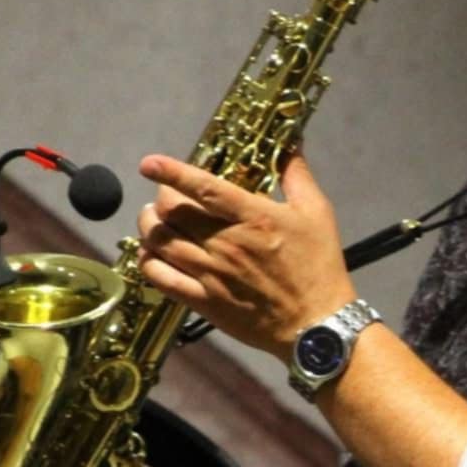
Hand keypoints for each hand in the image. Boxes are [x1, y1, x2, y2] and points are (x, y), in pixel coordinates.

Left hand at [135, 150, 354, 356]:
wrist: (316, 324)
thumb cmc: (319, 265)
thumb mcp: (317, 213)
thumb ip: (296, 175)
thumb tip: (290, 142)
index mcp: (253, 217)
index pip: (204, 188)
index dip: (172, 173)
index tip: (149, 163)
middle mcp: (226, 243)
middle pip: (172, 213)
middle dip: (160, 198)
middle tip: (165, 196)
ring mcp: (211, 274)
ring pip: (160, 243)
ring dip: (148, 227)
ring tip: (151, 220)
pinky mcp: (204, 301)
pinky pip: (161, 279)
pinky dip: (148, 262)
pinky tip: (149, 254)